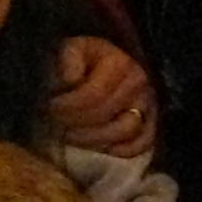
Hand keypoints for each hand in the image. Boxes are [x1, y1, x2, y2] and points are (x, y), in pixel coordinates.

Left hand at [50, 36, 155, 156]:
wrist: (94, 66)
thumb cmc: (79, 61)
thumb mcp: (69, 52)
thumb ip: (68, 62)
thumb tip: (71, 82)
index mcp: (119, 63)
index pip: (94, 95)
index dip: (69, 106)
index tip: (51, 108)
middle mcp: (138, 82)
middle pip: (106, 114)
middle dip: (75, 122)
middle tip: (57, 123)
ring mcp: (148, 104)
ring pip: (126, 131)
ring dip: (94, 138)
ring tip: (72, 135)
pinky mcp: (150, 123)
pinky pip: (141, 144)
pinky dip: (120, 150)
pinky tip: (99, 147)